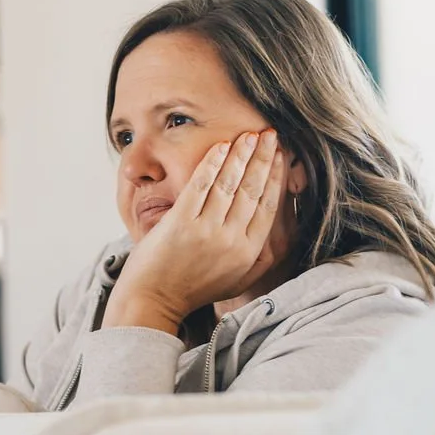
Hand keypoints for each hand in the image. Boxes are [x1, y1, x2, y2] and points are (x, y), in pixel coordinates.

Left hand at [105, 131, 285, 333]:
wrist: (153, 300)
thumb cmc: (194, 289)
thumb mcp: (236, 280)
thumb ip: (258, 258)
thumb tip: (279, 229)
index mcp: (249, 252)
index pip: (269, 205)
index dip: (276, 176)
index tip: (281, 155)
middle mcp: (232, 241)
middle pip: (253, 189)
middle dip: (264, 158)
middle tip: (271, 134)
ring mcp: (206, 231)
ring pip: (230, 183)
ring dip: (241, 154)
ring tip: (249, 134)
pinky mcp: (181, 223)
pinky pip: (201, 185)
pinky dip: (212, 163)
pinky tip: (221, 146)